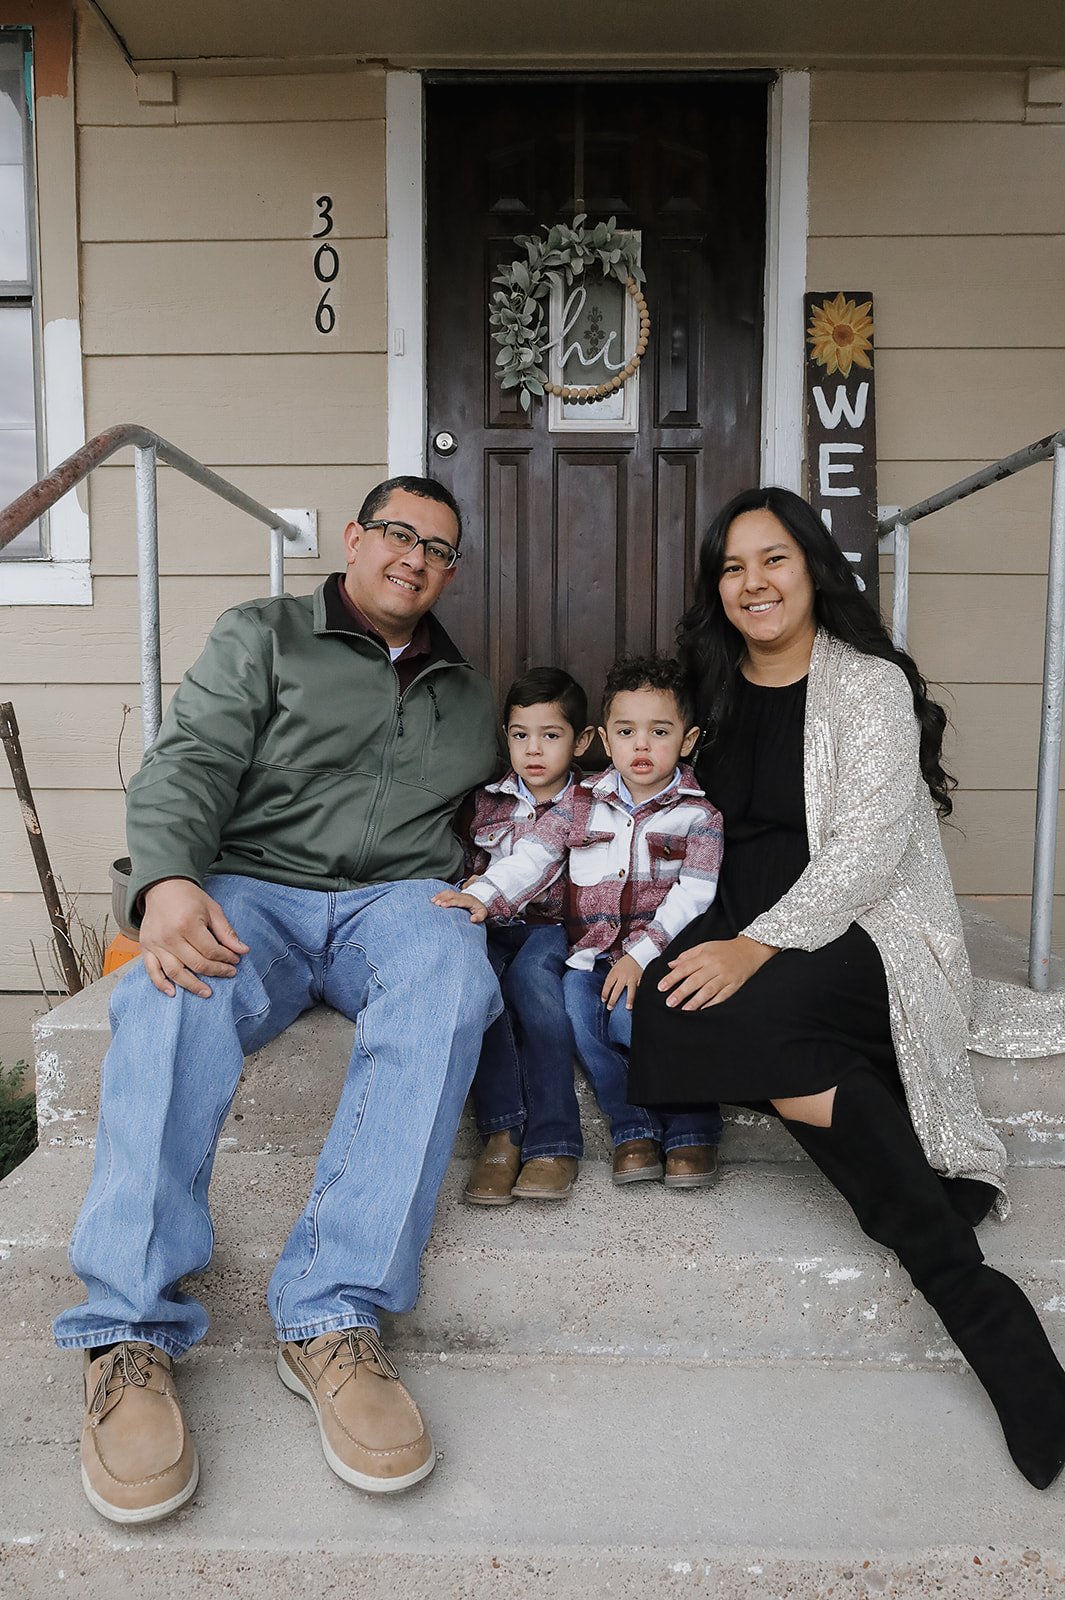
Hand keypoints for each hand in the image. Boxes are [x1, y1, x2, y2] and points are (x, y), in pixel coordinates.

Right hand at [139, 878, 249, 998]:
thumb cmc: (189, 898)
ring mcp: (156, 943)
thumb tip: (243, 950)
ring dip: (192, 985)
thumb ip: (226, 932)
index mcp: (188, 924)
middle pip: (196, 964)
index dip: (226, 958)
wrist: (162, 887)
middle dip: (216, 971)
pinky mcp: (146, 946)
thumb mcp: (212, 909)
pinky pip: (151, 970)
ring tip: (207, 992)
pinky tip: (173, 993)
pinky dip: (160, 984)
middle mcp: (170, 936)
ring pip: (175, 972)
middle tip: (229, 973)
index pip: (211, 951)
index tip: (236, 960)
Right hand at [431, 888, 488, 923]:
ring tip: (432, 901)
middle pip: (451, 895)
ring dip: (440, 896)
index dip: (450, 902)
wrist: (481, 902)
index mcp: (468, 900)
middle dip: (443, 898)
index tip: (443, 905)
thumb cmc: (480, 910)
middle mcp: (462, 896)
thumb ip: (479, 917)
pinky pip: (447, 892)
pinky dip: (440, 895)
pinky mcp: (455, 895)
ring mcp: (459, 894)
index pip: (458, 900)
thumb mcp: (483, 914)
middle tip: (435, 903)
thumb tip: (472, 919)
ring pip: (448, 893)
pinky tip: (433, 899)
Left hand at [601, 953, 643, 1011]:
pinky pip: (641, 988)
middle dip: (613, 1000)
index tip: (603, 1000)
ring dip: (629, 1000)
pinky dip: (640, 994)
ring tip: (628, 1008)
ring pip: (631, 990)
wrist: (638, 954)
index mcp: (616, 972)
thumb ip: (613, 978)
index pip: (608, 984)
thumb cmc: (625, 963)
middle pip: (617, 990)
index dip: (605, 993)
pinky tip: (640, 1001)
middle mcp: (624, 976)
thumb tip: (608, 990)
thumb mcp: (616, 968)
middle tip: (610, 1008)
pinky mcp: (642, 979)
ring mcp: (633, 978)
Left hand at [657, 935, 775, 1010]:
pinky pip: (723, 996)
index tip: (661, 987)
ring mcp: (726, 976)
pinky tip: (703, 1010)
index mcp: (705, 956)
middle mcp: (715, 966)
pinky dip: (713, 1003)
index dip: (672, 977)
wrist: (751, 949)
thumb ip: (687, 956)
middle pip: (695, 980)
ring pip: (708, 990)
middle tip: (669, 1002)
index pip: (685, 967)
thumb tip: (671, 965)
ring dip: (696, 1000)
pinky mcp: (735, 985)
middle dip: (681, 992)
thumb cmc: (725, 949)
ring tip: (684, 1009)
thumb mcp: (705, 946)